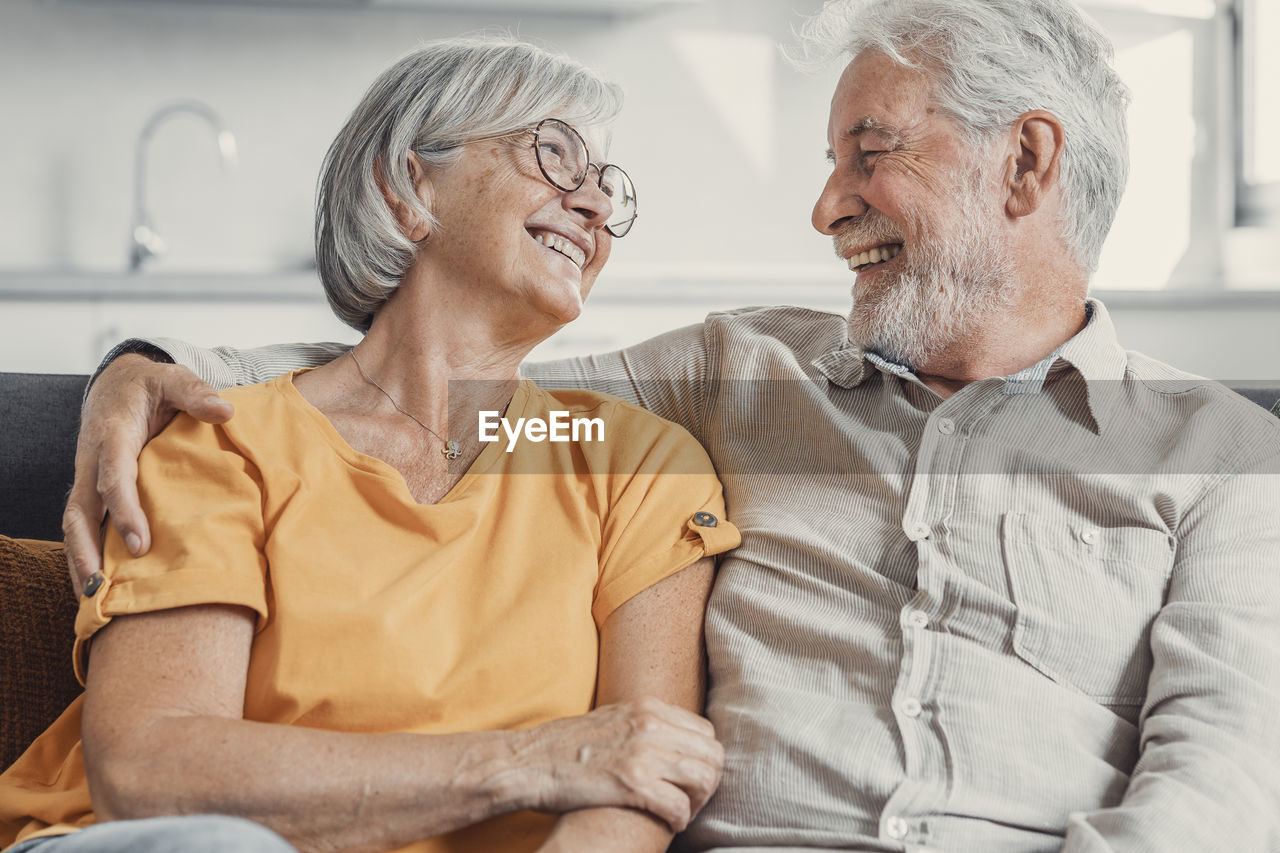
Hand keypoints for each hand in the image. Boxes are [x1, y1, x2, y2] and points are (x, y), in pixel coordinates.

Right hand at [62, 354, 234, 592]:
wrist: (118, 382)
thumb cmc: (151, 385)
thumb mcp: (174, 378)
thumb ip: (196, 393)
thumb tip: (225, 411)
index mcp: (113, 434)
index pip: (114, 478)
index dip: (124, 512)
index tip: (140, 544)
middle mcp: (92, 460)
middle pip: (80, 511)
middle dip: (87, 551)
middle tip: (102, 589)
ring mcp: (87, 477)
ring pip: (75, 524)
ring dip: (80, 562)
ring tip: (93, 602)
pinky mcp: (91, 490)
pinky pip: (83, 526)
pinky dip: (85, 556)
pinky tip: (97, 587)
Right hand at [509, 697, 723, 833]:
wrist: (529, 761)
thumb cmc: (566, 746)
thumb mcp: (612, 718)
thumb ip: (643, 724)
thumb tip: (669, 739)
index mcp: (648, 707)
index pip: (706, 732)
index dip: (704, 759)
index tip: (692, 777)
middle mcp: (651, 725)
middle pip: (712, 755)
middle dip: (708, 783)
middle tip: (692, 800)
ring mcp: (642, 753)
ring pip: (703, 780)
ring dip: (698, 802)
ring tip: (682, 813)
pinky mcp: (631, 783)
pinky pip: (678, 806)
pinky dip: (679, 819)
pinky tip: (669, 823)